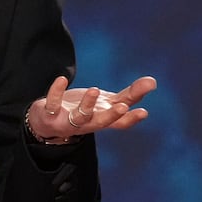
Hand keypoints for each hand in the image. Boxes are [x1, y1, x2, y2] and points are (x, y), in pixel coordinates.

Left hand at [26, 75, 156, 141]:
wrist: (47, 122)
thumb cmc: (83, 110)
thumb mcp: (107, 102)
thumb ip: (130, 94)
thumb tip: (153, 81)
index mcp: (103, 119)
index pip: (120, 123)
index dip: (131, 119)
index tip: (143, 112)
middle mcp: (87, 123)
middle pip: (101, 122)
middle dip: (112, 115)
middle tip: (124, 107)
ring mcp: (68, 120)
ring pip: (79, 116)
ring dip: (87, 104)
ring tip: (95, 90)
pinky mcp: (50, 114)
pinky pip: (52, 104)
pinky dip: (56, 92)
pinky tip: (62, 79)